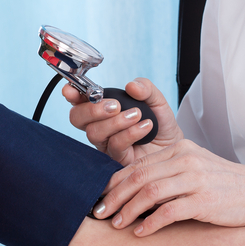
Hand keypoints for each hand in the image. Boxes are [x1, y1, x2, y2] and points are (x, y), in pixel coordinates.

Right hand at [64, 77, 181, 165]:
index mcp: (103, 109)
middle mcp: (100, 126)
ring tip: (138, 115)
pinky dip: (130, 133)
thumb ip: (146, 89)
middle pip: (77, 118)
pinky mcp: (116, 159)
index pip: (79, 101)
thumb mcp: (157, 100)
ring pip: (94, 132)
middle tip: (115, 106)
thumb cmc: (160, 124)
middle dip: (93, 109)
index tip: (71, 90)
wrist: (174, 148)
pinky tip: (146, 127)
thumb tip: (131, 86)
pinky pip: (114, 145)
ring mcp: (105, 144)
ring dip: (116, 121)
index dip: (72, 94)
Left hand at [92, 139, 244, 232]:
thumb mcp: (195, 167)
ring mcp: (195, 179)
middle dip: (115, 196)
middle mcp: (186, 160)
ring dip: (128, 209)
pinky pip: (170, 211)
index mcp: (180, 149)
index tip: (101, 196)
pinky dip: (151, 222)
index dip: (115, 181)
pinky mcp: (204, 200)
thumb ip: (168, 171)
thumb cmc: (225, 184)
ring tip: (117, 223)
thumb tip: (134, 188)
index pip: (138, 163)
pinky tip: (141, 231)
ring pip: (150, 191)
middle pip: (139, 176)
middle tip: (100, 211)